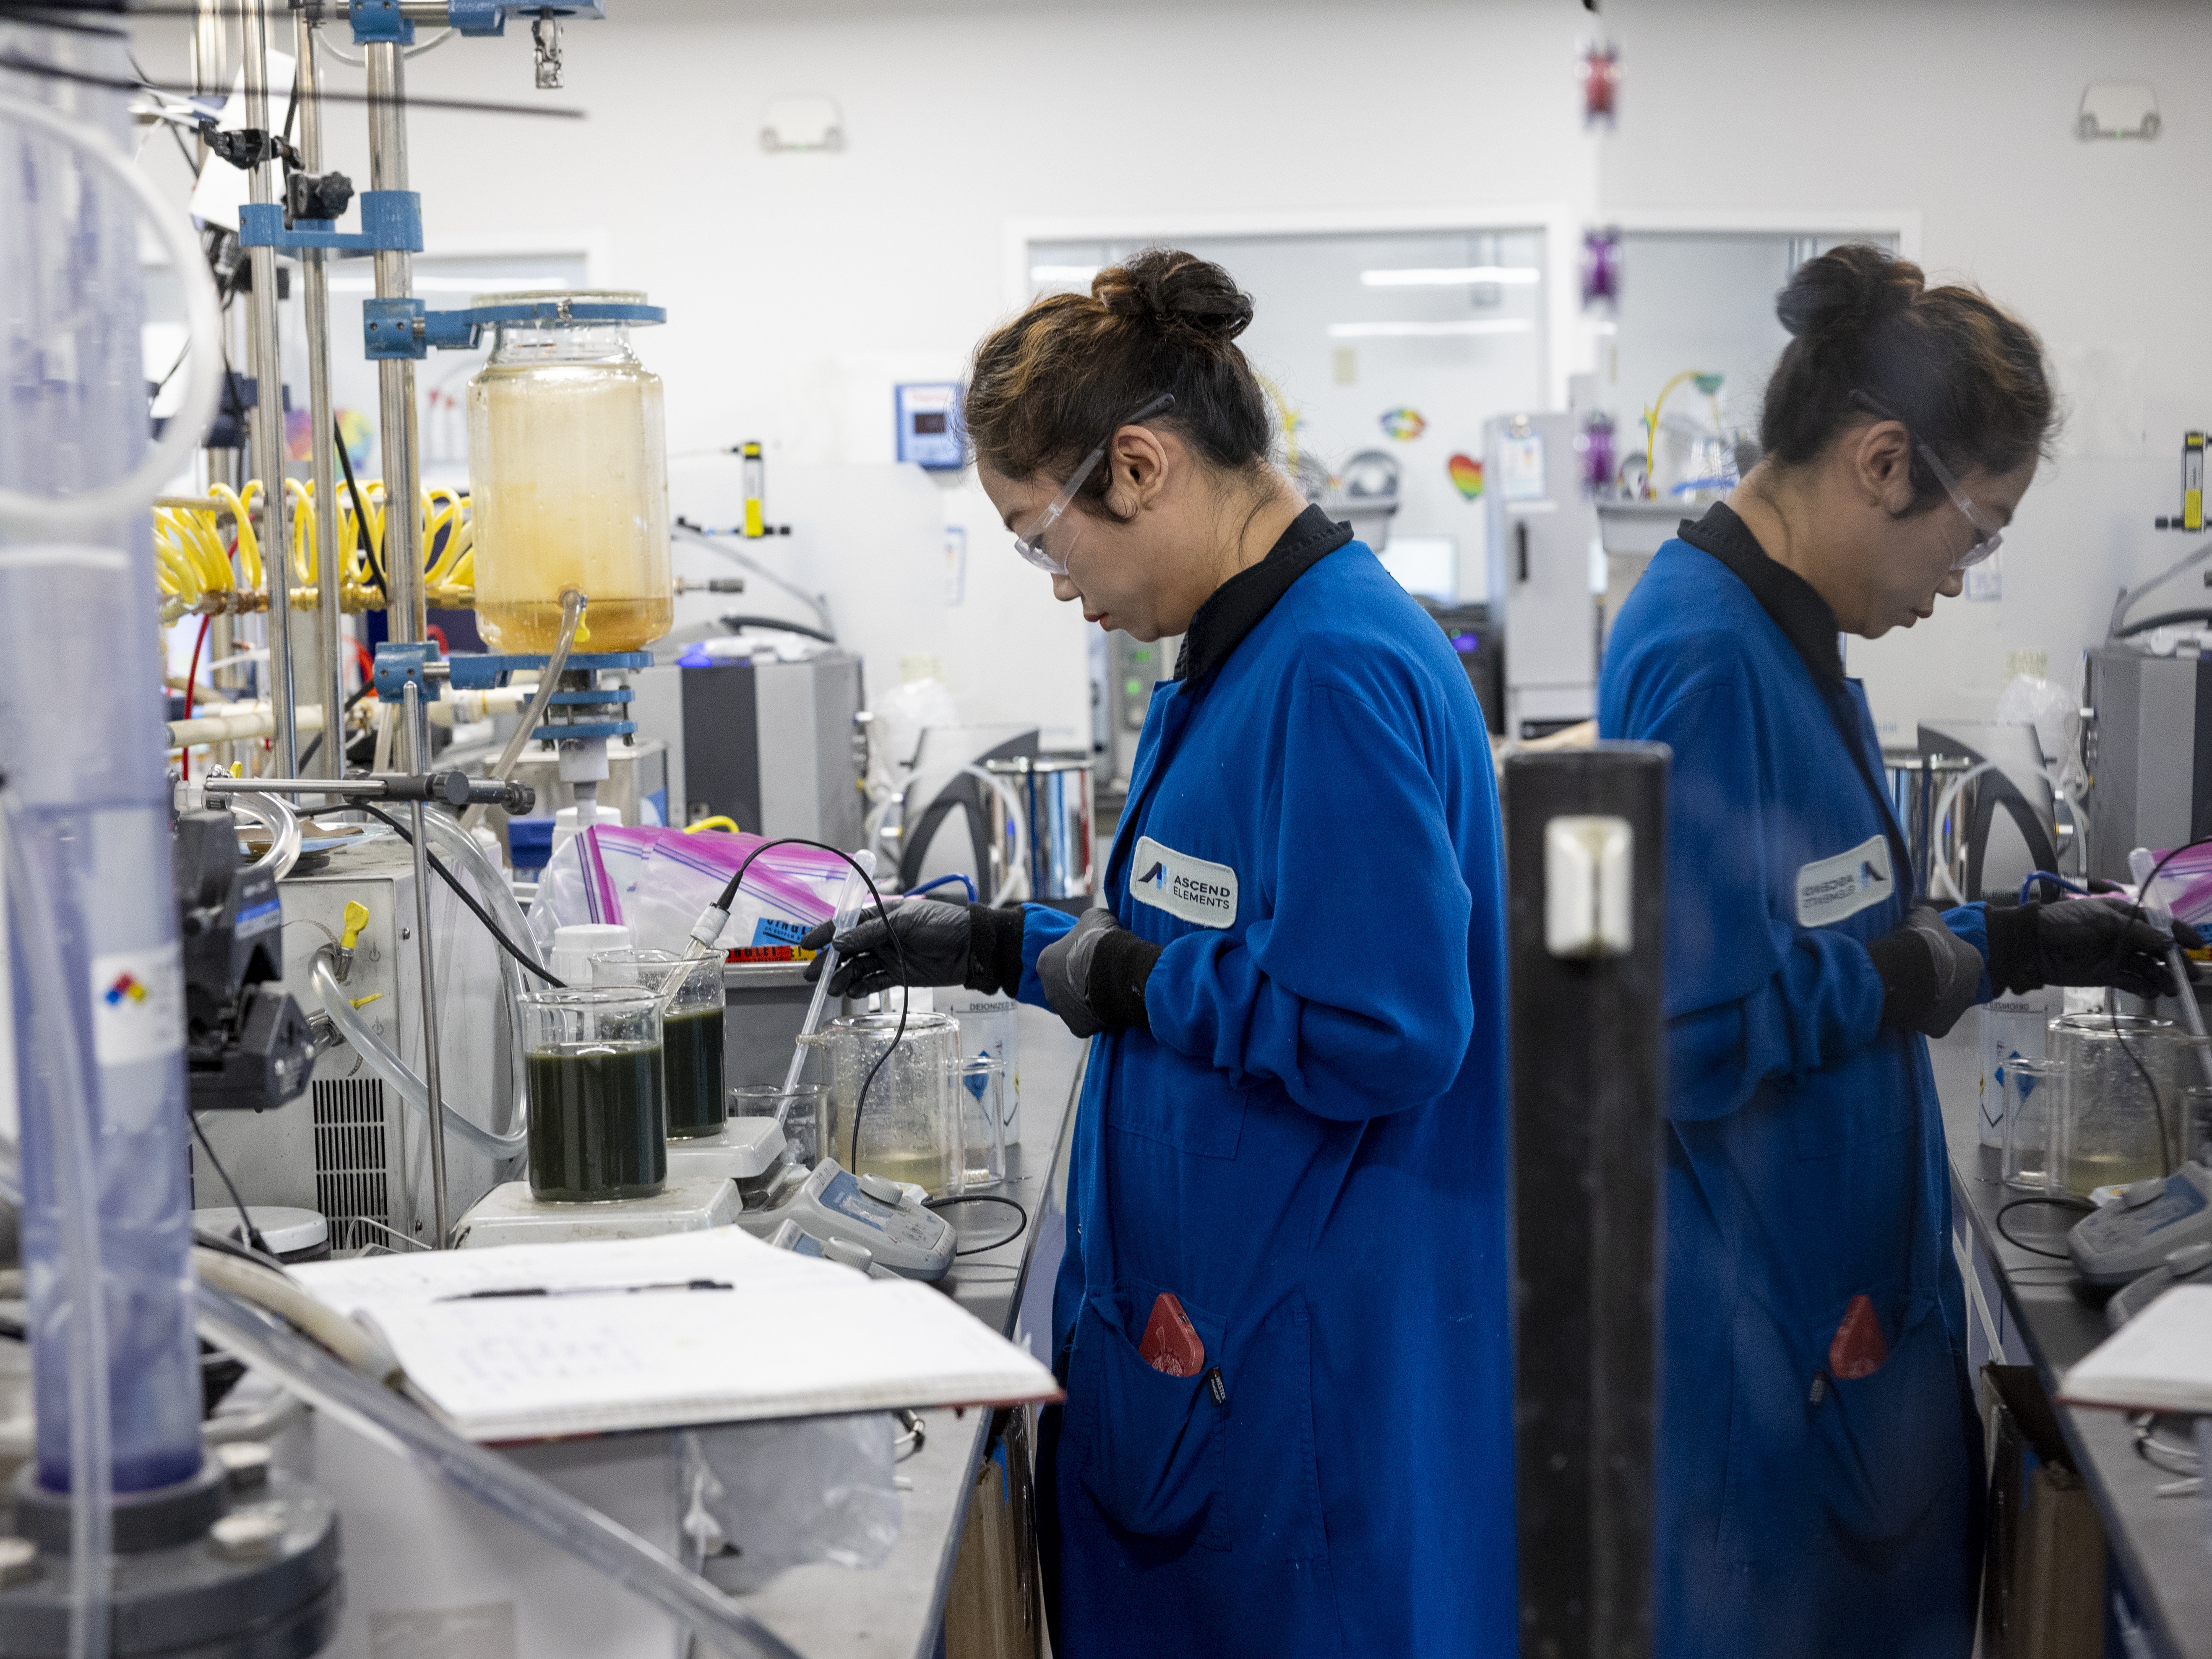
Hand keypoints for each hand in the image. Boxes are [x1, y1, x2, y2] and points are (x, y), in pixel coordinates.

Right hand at [801, 899, 970, 997]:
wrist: (971, 947)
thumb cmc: (941, 924)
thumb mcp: (904, 921)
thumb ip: (870, 932)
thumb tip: (838, 943)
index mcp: (880, 916)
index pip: (845, 924)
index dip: (825, 934)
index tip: (806, 945)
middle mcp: (880, 936)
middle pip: (847, 950)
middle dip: (828, 962)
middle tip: (811, 975)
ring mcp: (888, 956)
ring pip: (857, 968)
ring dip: (843, 978)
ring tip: (833, 988)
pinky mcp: (898, 975)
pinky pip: (874, 983)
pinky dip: (862, 988)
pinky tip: (852, 992)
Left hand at [1038, 908, 1161, 1038]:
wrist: (1118, 970)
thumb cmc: (1101, 940)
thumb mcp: (1092, 918)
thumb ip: (1084, 926)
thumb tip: (1092, 927)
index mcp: (1044, 962)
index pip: (1059, 959)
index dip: (1078, 955)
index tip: (1094, 953)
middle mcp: (1048, 990)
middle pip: (1065, 984)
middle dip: (1081, 979)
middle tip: (1102, 972)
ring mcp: (1063, 1011)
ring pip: (1076, 1004)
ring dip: (1090, 997)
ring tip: (1110, 987)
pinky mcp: (1079, 1028)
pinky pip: (1089, 1019)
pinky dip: (1100, 1013)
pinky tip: (1113, 1003)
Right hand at [1865, 906, 1985, 1036]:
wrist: (1896, 971)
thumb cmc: (1914, 940)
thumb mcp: (1925, 917)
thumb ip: (1934, 924)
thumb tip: (1928, 926)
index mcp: (1975, 960)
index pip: (1962, 958)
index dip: (1940, 956)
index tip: (1922, 954)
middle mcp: (1973, 989)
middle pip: (1954, 984)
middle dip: (1937, 980)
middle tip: (1913, 972)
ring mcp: (1957, 1011)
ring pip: (1941, 1004)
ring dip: (1928, 998)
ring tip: (1904, 989)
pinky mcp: (1939, 1029)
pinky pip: (1927, 1021)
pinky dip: (1916, 1015)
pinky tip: (1901, 1004)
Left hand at [1988, 898, 2199, 998]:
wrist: (2032, 946)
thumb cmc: (2065, 924)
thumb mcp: (2103, 921)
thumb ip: (2137, 932)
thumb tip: (2169, 944)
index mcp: (2123, 915)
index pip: (2158, 923)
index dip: (2178, 933)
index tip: (2196, 945)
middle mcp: (2123, 936)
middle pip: (2158, 949)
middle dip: (2176, 962)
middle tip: (2191, 977)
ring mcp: (2115, 956)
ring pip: (2147, 968)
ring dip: (2162, 977)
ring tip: (2172, 989)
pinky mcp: (2106, 975)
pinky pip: (2131, 982)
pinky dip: (2143, 987)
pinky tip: (2152, 992)